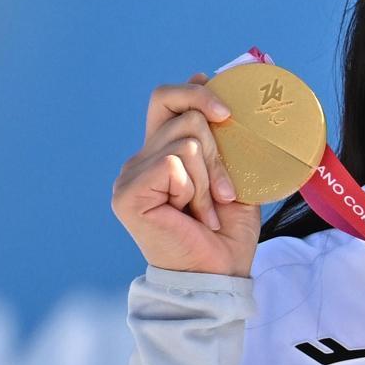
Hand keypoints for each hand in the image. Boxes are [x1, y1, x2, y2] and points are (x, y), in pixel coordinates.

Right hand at [110, 71, 261, 278]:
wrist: (220, 277)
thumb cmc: (227, 237)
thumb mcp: (235, 179)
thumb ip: (224, 141)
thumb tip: (215, 88)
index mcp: (161, 155)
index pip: (165, 101)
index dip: (192, 92)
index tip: (223, 108)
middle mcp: (141, 162)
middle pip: (183, 114)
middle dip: (218, 150)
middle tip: (226, 191)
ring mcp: (131, 176)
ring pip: (185, 141)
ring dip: (209, 180)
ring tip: (207, 212)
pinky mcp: (129, 193)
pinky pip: (174, 163)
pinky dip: (194, 191)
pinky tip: (192, 216)